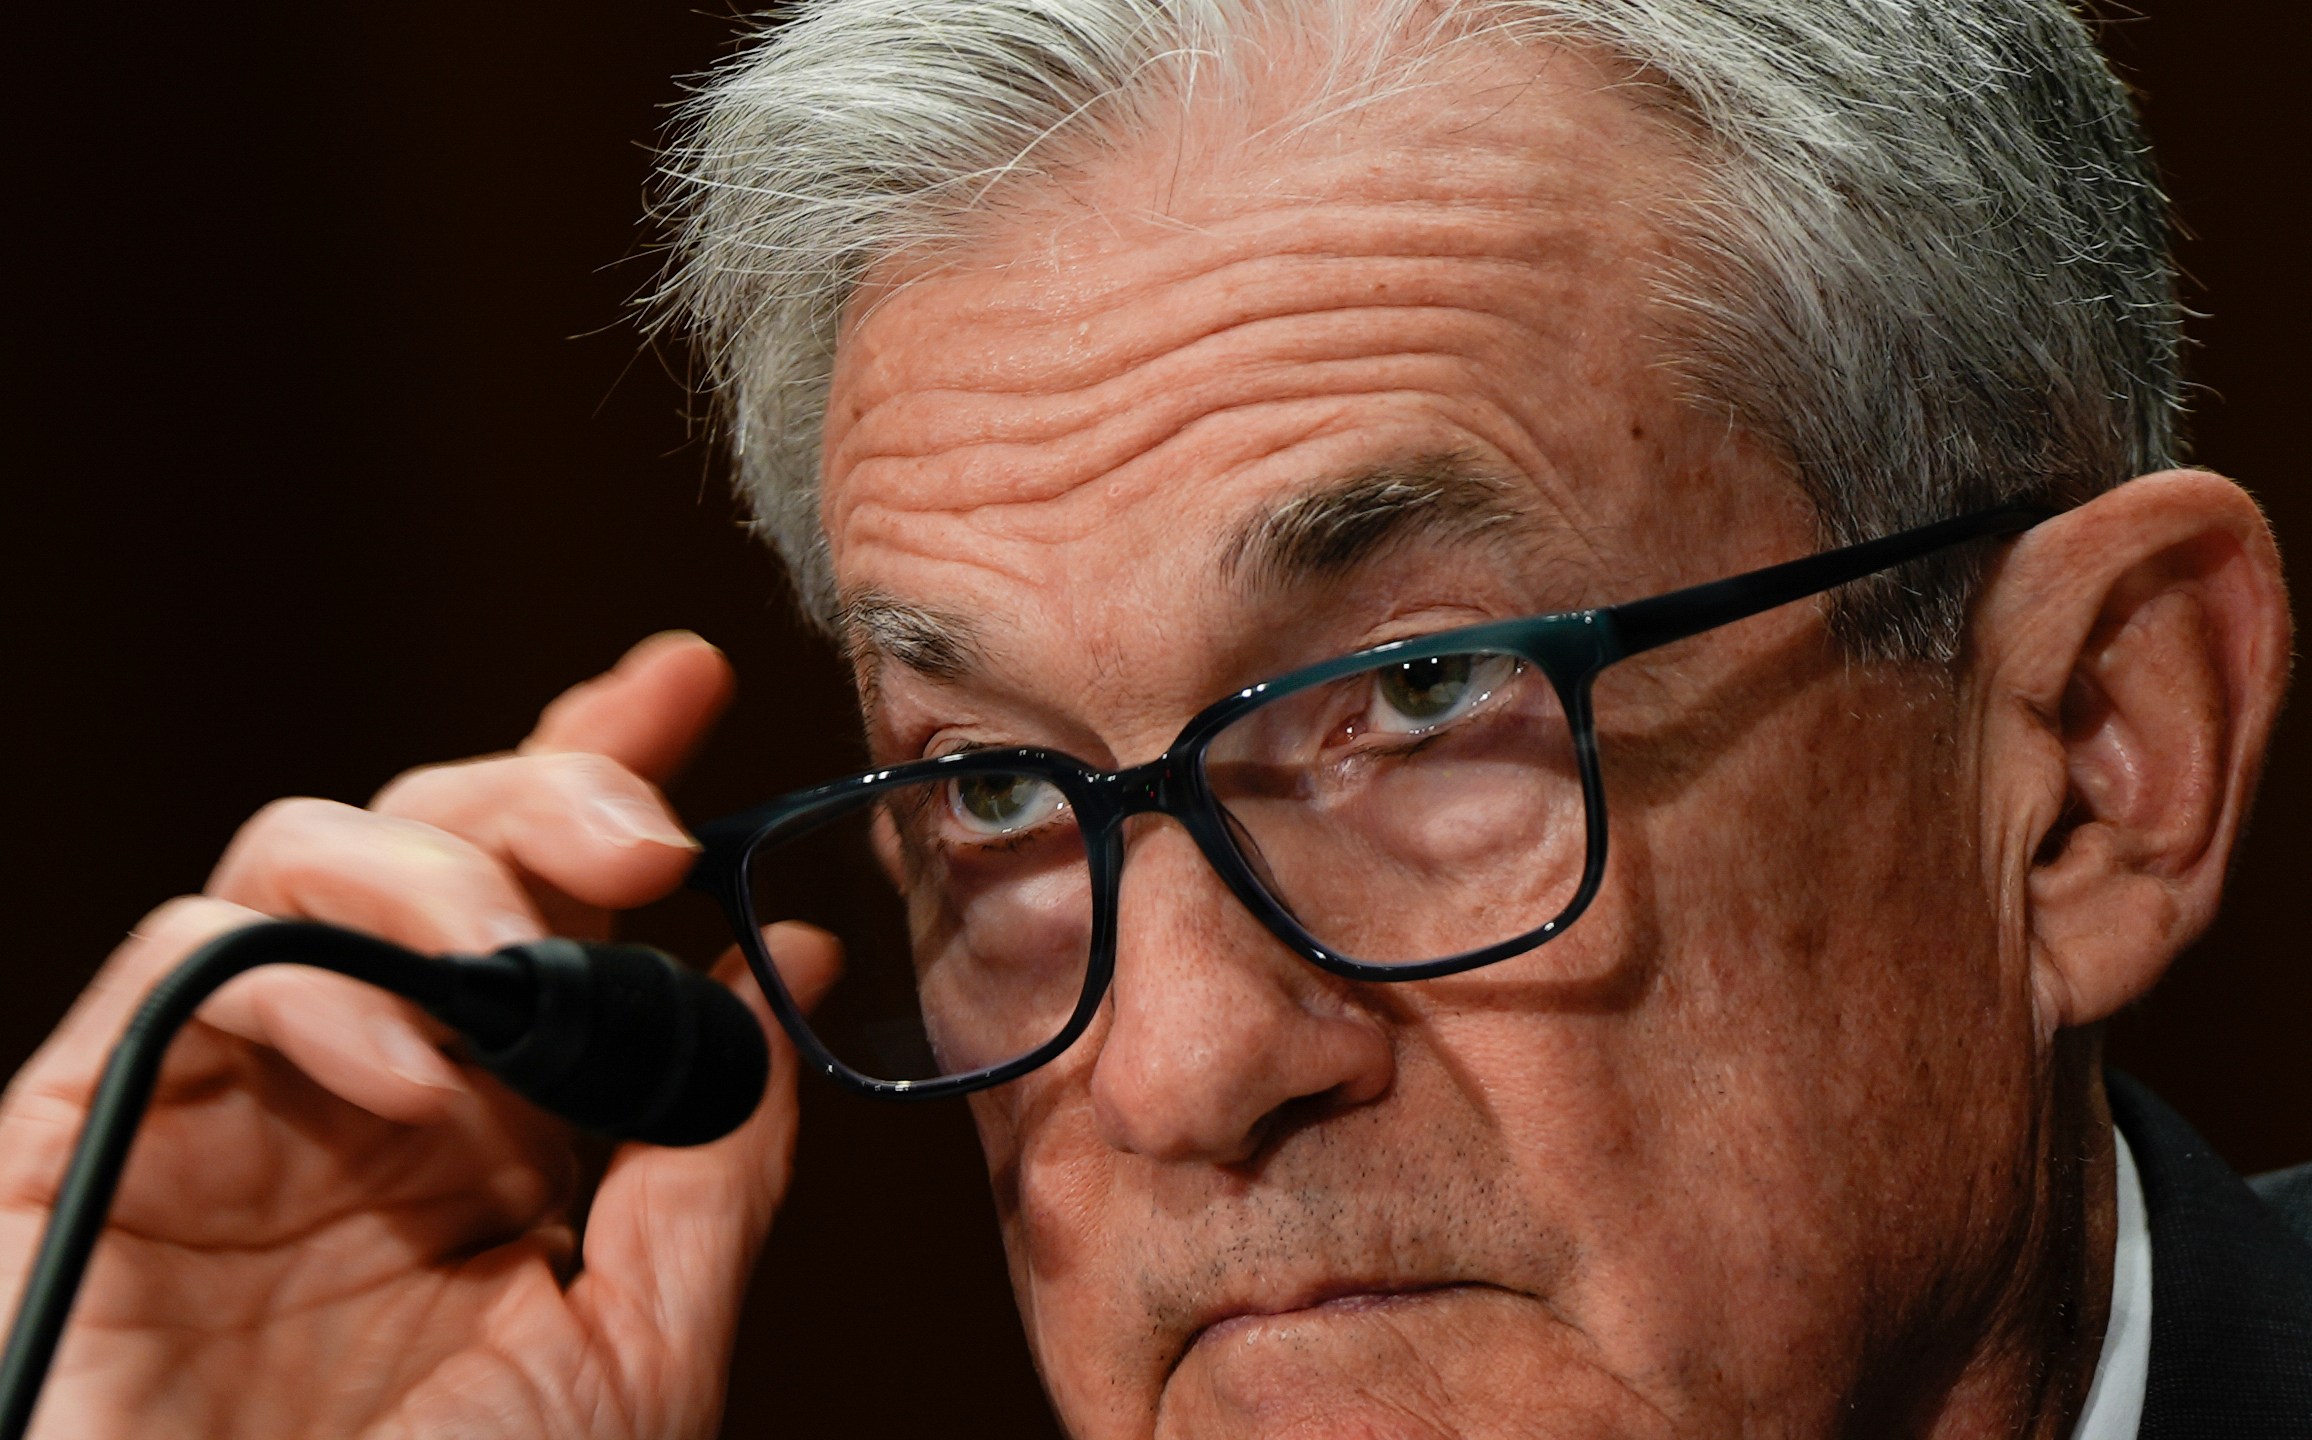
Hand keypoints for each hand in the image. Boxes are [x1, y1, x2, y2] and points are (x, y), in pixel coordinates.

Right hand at [0, 633, 831, 1438]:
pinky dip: (319, 984)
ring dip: (434, 874)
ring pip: (293, 863)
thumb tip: (784, 975)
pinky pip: (185, 974)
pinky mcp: (76, 1138)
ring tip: (526, 962)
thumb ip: (706, 1163)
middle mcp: (354, 1098)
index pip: (539, 905)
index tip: (682, 681)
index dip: (597, 770)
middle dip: (539, 788)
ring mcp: (217, 1109)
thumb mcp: (633, 1347)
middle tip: (646, 825)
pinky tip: (422, 1069)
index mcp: (481, 1135)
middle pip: (425, 843)